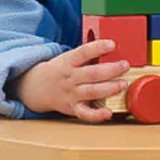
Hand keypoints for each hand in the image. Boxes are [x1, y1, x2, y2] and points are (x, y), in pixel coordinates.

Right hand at [10, 39, 130, 122]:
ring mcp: (71, 94)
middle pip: (93, 73)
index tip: (112, 44)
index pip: (83, 52)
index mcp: (68, 62)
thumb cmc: (58, 71)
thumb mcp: (67, 59)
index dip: (98, 47)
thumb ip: (86, 56)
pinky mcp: (73, 108)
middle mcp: (70, 78)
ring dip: (110, 88)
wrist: (35, 88)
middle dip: (112, 69)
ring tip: (123, 84)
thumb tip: (111, 49)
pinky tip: (108, 113)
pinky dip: (97, 115)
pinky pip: (85, 113)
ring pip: (93, 91)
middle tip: (125, 66)